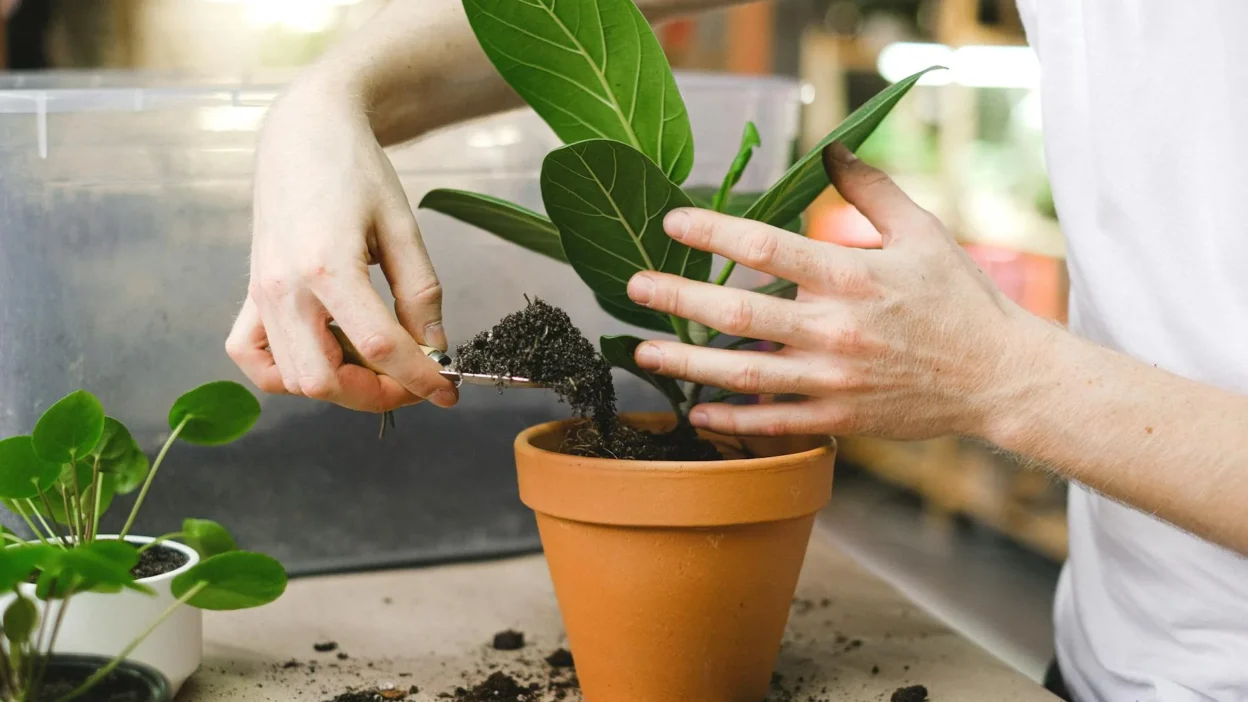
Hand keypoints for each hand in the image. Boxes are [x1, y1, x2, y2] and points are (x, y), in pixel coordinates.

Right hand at [226, 79, 457, 411]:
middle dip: (376, 394)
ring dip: (338, 385)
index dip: (420, 377)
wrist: (305, 131)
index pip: (380, 347)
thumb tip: (433, 346)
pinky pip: (252, 356)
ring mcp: (260, 294)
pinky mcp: (250, 293)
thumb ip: (420, 292)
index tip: (447, 390)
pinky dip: (284, 373)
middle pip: (324, 380)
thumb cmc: (354, 169)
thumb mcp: (402, 227)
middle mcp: (282, 288)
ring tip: (374, 363)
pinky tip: (322, 355)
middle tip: (411, 380)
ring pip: (290, 379)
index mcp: (327, 266)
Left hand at [625, 143, 1038, 438]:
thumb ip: (870, 190)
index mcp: (851, 276)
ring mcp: (834, 379)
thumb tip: (830, 150)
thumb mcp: (921, 232)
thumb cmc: (958, 299)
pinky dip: (730, 417)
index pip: (766, 246)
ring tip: (641, 350)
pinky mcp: (840, 417)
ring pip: (743, 372)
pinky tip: (695, 407)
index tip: (672, 221)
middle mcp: (835, 329)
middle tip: (632, 286)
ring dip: (686, 362)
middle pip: (737, 312)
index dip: (712, 231)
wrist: (997, 376)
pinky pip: (772, 420)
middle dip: (676, 297)